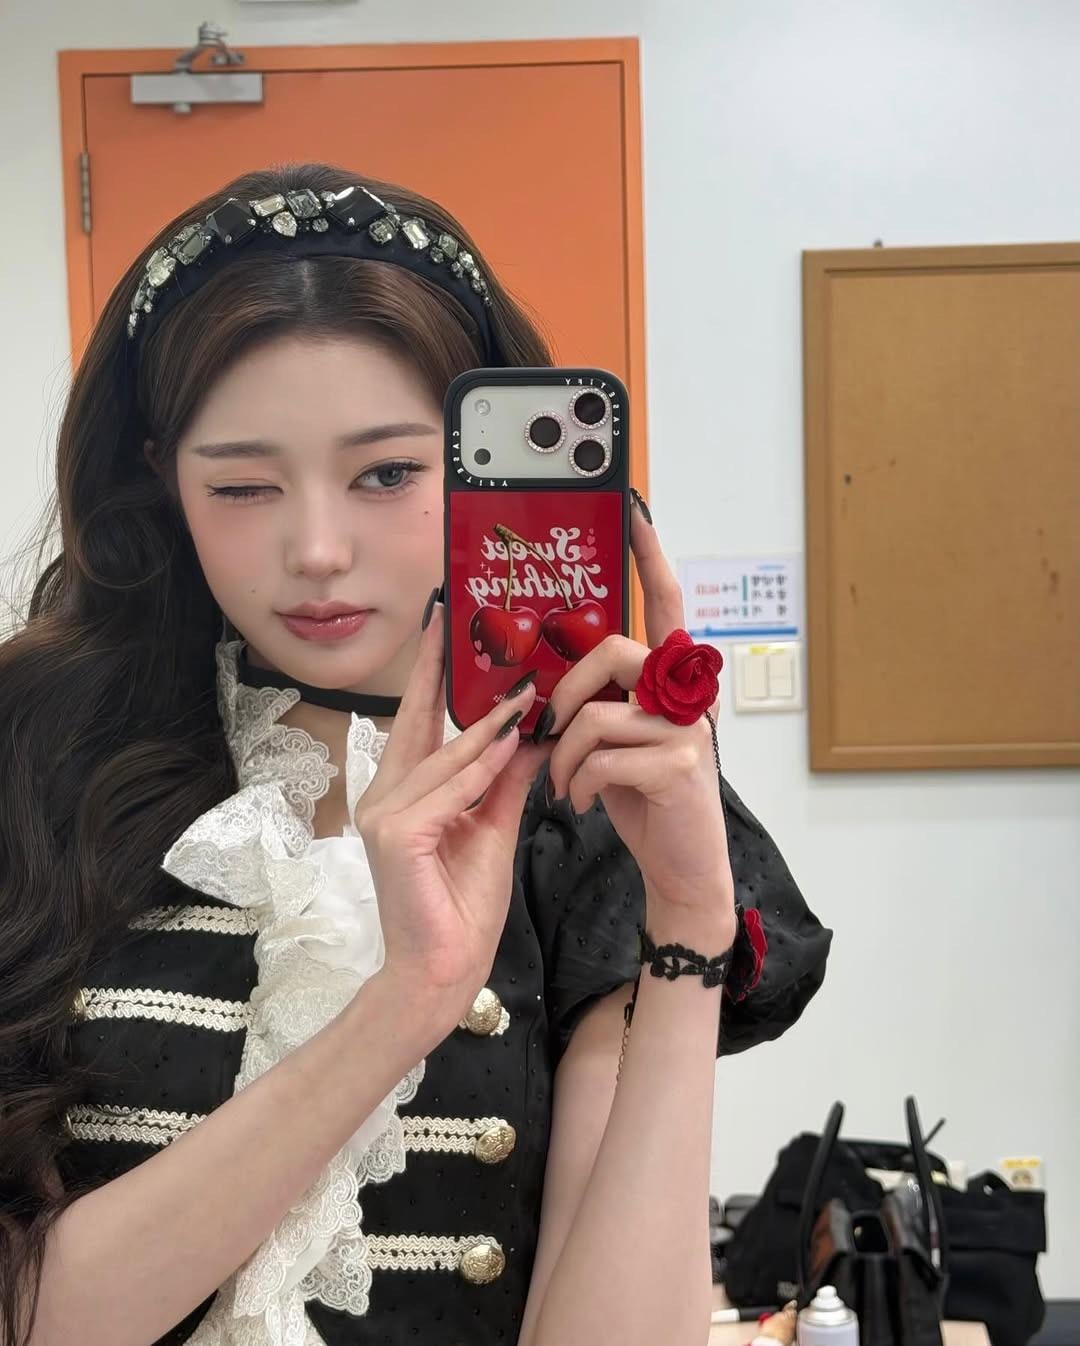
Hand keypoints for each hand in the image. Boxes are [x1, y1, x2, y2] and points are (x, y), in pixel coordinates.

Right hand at [354, 603, 546, 1027]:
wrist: (443, 972)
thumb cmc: (461, 907)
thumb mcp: (492, 827)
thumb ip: (503, 779)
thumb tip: (530, 730)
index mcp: (402, 791)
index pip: (417, 719)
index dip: (428, 671)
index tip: (440, 621)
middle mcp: (383, 795)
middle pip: (416, 721)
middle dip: (438, 667)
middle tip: (457, 613)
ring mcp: (383, 815)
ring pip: (444, 757)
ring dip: (488, 728)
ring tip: (527, 693)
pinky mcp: (396, 836)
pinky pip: (449, 791)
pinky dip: (481, 771)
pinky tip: (511, 748)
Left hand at [543, 505, 735, 937]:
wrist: (682, 865)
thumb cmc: (644, 799)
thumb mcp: (618, 740)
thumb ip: (602, 701)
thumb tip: (548, 682)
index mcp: (671, 679)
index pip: (665, 604)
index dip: (651, 557)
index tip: (635, 512)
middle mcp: (687, 693)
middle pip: (613, 649)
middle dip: (566, 690)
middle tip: (550, 727)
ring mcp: (688, 728)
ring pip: (597, 712)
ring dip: (564, 754)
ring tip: (564, 783)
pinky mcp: (680, 767)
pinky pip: (603, 756)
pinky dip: (579, 783)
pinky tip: (582, 802)